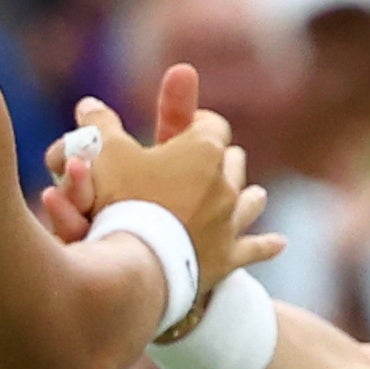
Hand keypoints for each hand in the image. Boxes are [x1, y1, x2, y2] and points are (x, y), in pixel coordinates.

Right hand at [37, 66, 284, 297]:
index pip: (210, 125)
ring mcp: (230, 222)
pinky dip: (266, 245)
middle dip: (222, 158)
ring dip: (249, 195)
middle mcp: (226, 183)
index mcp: (203, 150)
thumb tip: (89, 105)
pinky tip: (280, 244)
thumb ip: (99, 126)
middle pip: (233, 160)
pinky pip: (254, 249)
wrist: (139, 263)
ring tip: (256, 194)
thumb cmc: (122, 200)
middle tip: (215, 160)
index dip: (198, 122)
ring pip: (249, 201)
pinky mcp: (228, 258)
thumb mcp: (104, 155)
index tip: (186, 126)